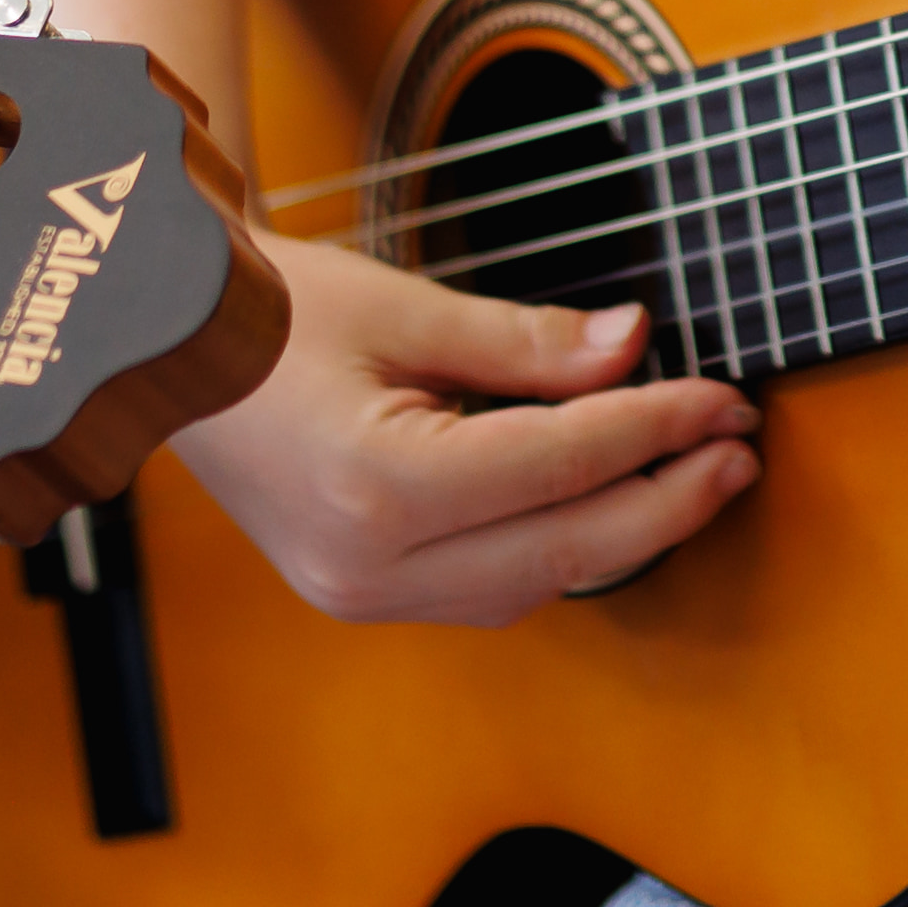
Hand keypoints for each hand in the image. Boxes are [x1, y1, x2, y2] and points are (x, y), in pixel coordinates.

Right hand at [175, 234, 760, 624]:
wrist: (167, 350)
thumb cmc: (269, 314)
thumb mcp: (404, 310)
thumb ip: (527, 344)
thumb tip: (636, 348)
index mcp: (377, 490)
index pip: (559, 467)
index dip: (655, 428)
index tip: (722, 396)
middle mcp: (368, 568)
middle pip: (563, 551)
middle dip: (667, 502)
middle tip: (741, 451)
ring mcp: (358, 596)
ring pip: (532, 583)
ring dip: (621, 533)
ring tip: (694, 472)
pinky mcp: (358, 595)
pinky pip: (486, 589)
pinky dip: (556, 547)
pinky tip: (605, 501)